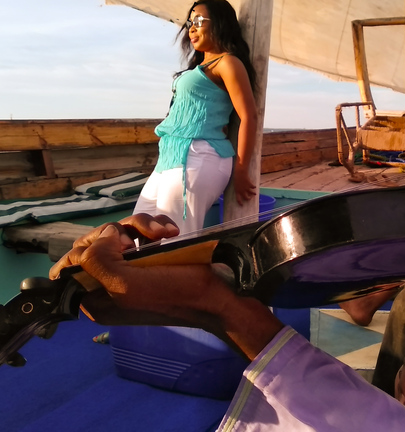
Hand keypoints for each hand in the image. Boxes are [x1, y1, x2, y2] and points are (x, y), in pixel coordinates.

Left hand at [50, 214, 224, 328]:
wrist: (218, 294)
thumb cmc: (174, 293)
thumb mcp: (126, 284)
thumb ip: (98, 261)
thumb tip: (106, 235)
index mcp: (96, 297)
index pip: (68, 267)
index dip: (87, 249)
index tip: (115, 248)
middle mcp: (110, 283)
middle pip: (95, 243)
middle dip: (118, 232)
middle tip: (139, 241)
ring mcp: (133, 269)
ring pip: (120, 232)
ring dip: (142, 225)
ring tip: (165, 233)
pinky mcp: (153, 256)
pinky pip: (143, 232)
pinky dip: (156, 225)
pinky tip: (172, 232)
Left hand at [233, 163, 257, 204]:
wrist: (240, 173)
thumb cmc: (236, 178)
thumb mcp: (235, 184)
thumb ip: (238, 188)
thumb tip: (240, 190)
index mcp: (237, 191)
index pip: (238, 199)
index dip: (240, 203)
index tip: (242, 205)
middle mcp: (242, 191)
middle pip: (246, 198)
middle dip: (249, 198)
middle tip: (250, 198)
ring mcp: (246, 188)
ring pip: (251, 193)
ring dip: (253, 194)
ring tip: (255, 193)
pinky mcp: (250, 185)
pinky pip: (253, 187)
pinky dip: (254, 187)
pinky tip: (255, 186)